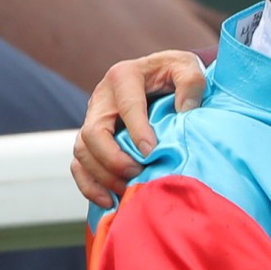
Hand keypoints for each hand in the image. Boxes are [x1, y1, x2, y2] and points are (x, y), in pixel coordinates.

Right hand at [70, 50, 207, 207]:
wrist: (163, 73)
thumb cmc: (176, 72)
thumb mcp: (188, 68)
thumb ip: (191, 84)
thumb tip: (186, 112)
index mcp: (124, 76)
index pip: (127, 106)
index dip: (138, 131)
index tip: (152, 153)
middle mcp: (101, 96)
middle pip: (93, 132)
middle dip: (113, 159)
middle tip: (138, 173)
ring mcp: (92, 117)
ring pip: (81, 150)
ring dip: (101, 175)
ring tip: (126, 190)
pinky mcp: (90, 137)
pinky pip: (78, 163)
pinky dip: (89, 185)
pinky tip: (108, 201)